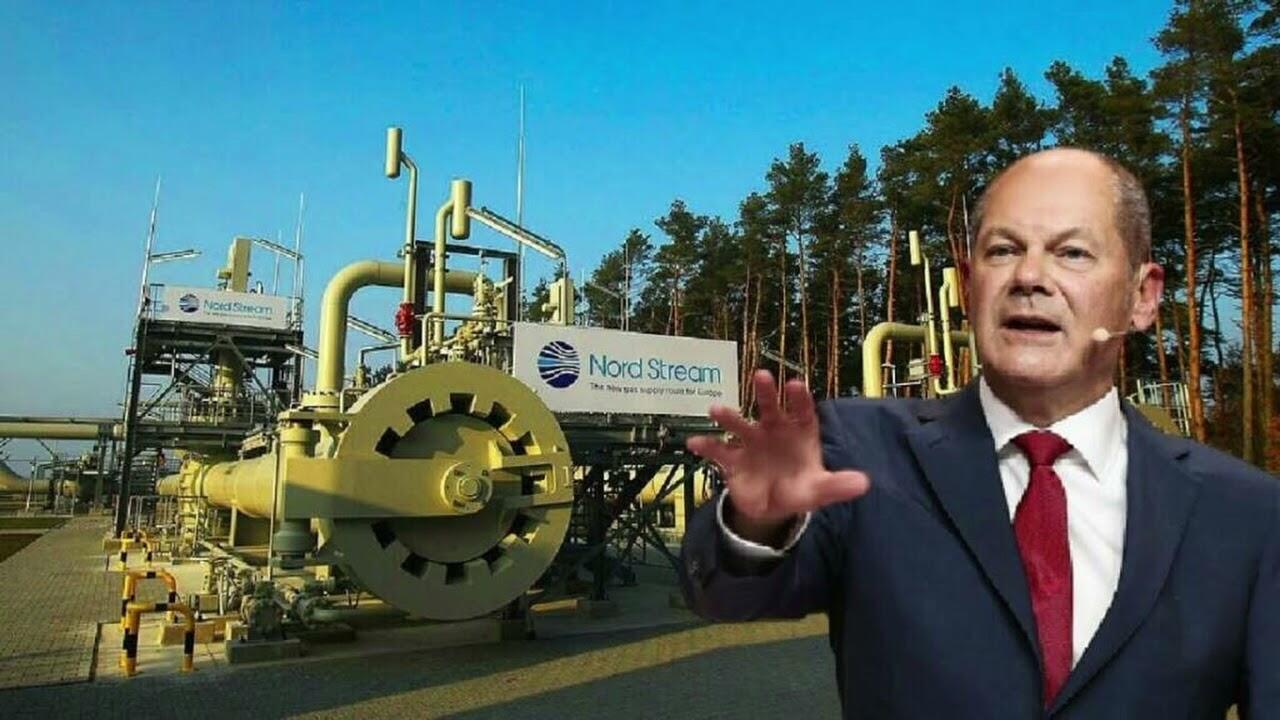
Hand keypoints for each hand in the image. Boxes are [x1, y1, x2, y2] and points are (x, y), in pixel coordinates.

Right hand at [687, 370, 869, 542]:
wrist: (772, 505)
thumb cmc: (800, 486)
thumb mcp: (820, 489)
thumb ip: (838, 485)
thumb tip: (864, 484)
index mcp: (799, 432)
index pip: (803, 411)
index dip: (800, 399)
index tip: (796, 385)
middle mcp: (773, 430)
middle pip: (770, 408)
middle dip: (766, 393)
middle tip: (762, 375)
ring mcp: (751, 443)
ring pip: (739, 425)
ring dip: (728, 416)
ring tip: (716, 409)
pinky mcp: (733, 460)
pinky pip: (718, 451)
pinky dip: (706, 446)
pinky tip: (694, 443)